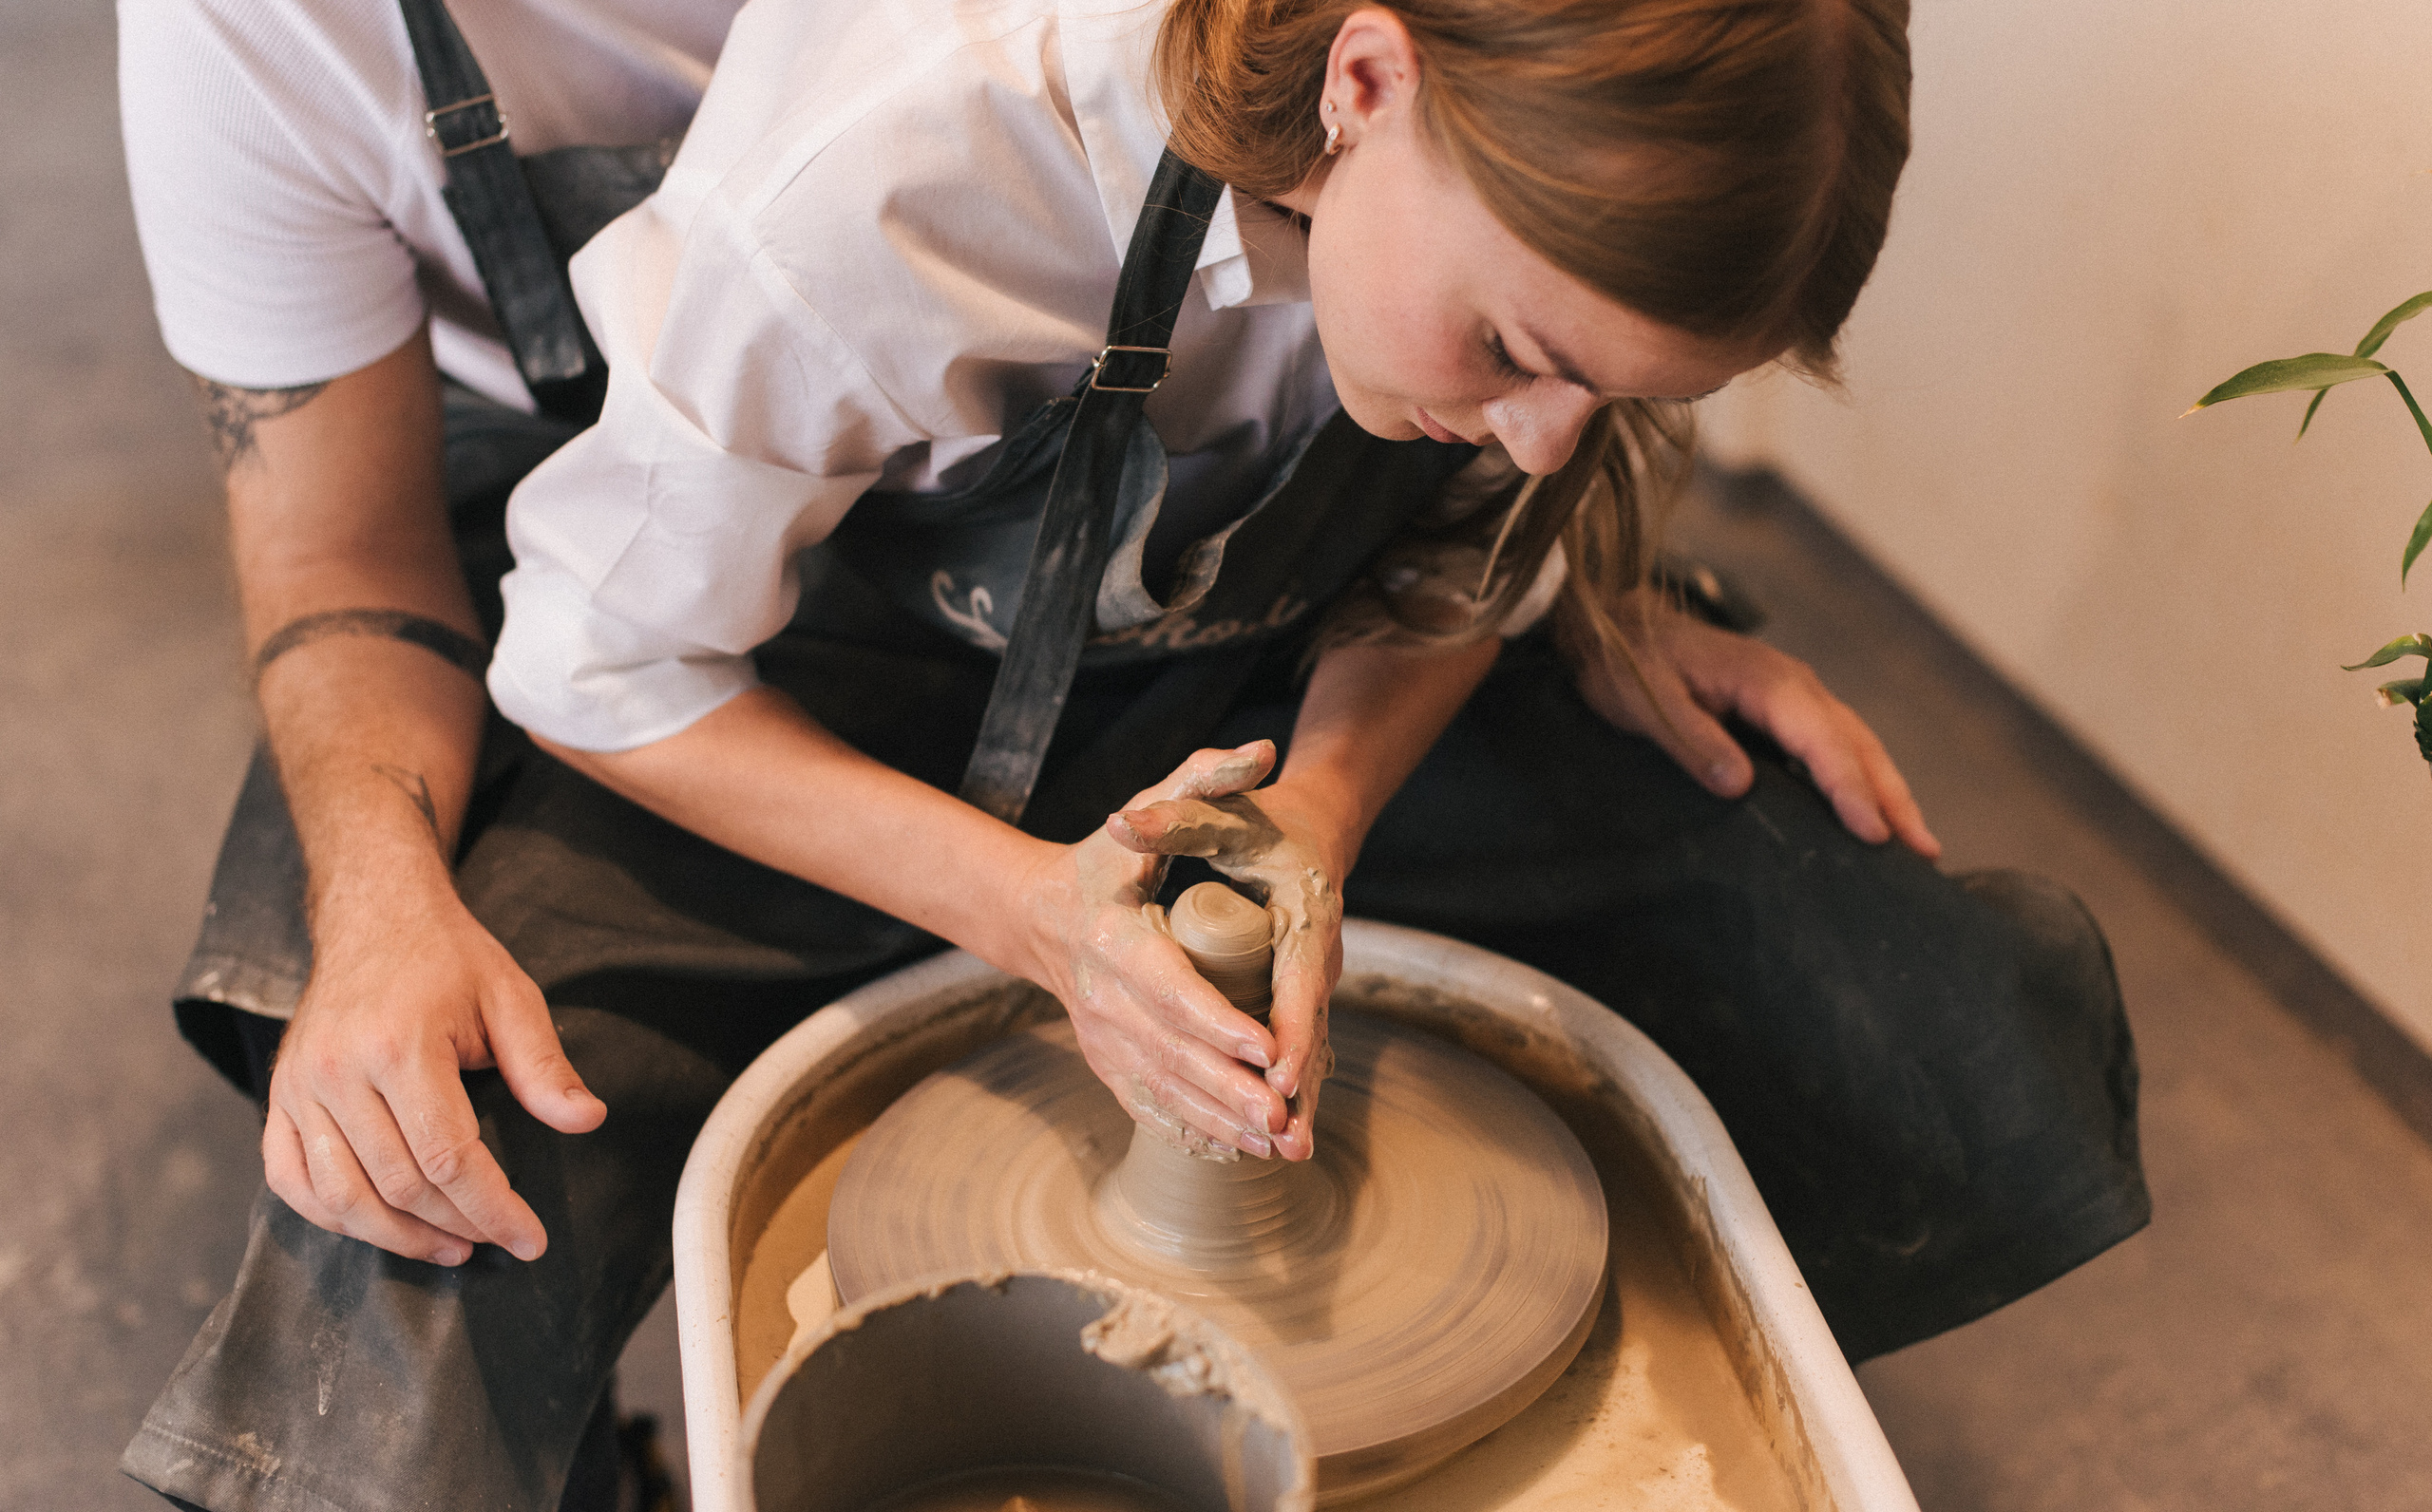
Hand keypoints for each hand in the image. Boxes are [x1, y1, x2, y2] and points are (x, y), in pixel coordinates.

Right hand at [263, 883, 604, 1264]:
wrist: (374, 916)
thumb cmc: (447, 959)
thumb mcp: (511, 998)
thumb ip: (544, 1067)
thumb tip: (587, 1120)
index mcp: (400, 1047)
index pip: (448, 1158)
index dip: (492, 1209)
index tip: (528, 1239)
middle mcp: (338, 1072)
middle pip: (397, 1185)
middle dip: (456, 1225)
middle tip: (496, 1240)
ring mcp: (298, 1088)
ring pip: (340, 1197)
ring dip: (398, 1237)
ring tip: (450, 1247)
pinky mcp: (278, 1098)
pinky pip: (291, 1180)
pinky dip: (332, 1217)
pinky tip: (381, 1227)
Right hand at [1015, 741, 1339, 1161]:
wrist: (1037, 915)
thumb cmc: (1106, 859)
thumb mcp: (1146, 810)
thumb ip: (1202, 777)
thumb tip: (1261, 749)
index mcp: (1114, 942)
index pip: (1172, 989)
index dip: (1219, 1022)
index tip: (1266, 1047)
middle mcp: (1104, 999)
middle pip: (1175, 1054)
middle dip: (1231, 1089)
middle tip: (1285, 1114)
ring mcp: (1103, 1039)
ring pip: (1167, 1090)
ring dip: (1222, 1122)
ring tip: (1278, 1142)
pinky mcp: (1109, 1064)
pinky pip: (1152, 1107)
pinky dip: (1195, 1133)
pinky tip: (1239, 1153)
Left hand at [1569, 591, 1940, 857]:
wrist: (1620, 625)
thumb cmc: (1630, 664)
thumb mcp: (1646, 701)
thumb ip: (1691, 739)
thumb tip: (1738, 785)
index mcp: (1765, 680)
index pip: (1820, 739)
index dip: (1849, 788)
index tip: (1872, 832)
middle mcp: (1793, 684)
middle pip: (1856, 743)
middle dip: (1892, 797)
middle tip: (1923, 851)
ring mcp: (1796, 694)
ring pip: (1856, 743)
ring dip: (1889, 790)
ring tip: (1918, 842)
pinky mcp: (1788, 708)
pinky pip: (1837, 743)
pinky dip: (1863, 777)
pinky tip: (1873, 811)